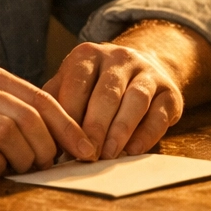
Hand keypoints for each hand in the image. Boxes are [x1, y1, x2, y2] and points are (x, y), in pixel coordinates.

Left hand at [44, 40, 185, 159]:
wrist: (140, 69)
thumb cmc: (94, 87)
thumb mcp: (70, 85)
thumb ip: (56, 105)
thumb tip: (42, 137)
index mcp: (88, 55)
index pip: (77, 84)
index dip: (70, 117)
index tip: (63, 146)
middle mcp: (119, 57)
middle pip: (107, 93)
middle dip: (96, 127)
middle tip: (87, 155)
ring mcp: (147, 71)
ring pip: (136, 99)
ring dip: (121, 129)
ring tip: (108, 155)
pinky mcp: (169, 90)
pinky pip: (159, 112)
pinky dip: (147, 134)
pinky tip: (133, 151)